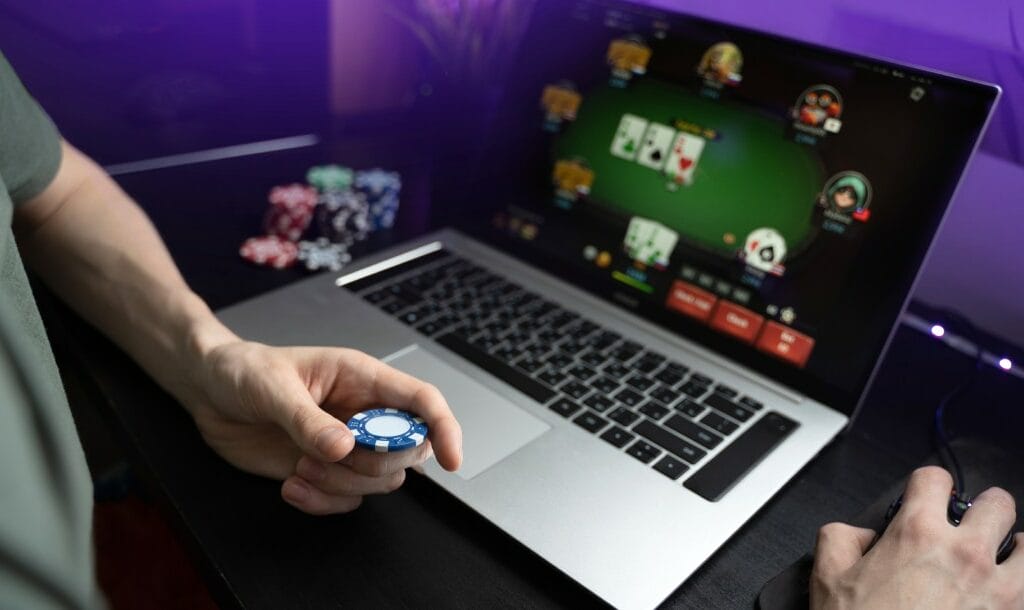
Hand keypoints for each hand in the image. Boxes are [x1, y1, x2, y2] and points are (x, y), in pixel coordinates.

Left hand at [182, 340, 461, 514]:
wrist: (210, 390)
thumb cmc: (244, 370)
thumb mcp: (272, 387)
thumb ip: (308, 419)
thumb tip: (345, 447)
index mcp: (362, 378)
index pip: (421, 401)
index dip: (444, 428)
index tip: (451, 458)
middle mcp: (362, 413)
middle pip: (406, 450)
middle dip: (372, 465)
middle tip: (325, 457)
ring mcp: (346, 445)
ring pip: (379, 480)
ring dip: (341, 486)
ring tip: (299, 467)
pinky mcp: (324, 470)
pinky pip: (346, 499)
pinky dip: (321, 502)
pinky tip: (291, 485)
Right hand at [811, 466, 1023, 608]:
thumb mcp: (828, 578)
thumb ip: (840, 539)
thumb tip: (861, 535)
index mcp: (917, 535)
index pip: (934, 479)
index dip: (927, 485)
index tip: (927, 497)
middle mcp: (965, 554)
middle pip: (996, 503)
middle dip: (982, 511)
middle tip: (969, 528)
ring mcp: (999, 589)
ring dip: (1014, 550)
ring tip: (999, 562)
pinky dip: (1019, 591)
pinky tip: (1001, 598)